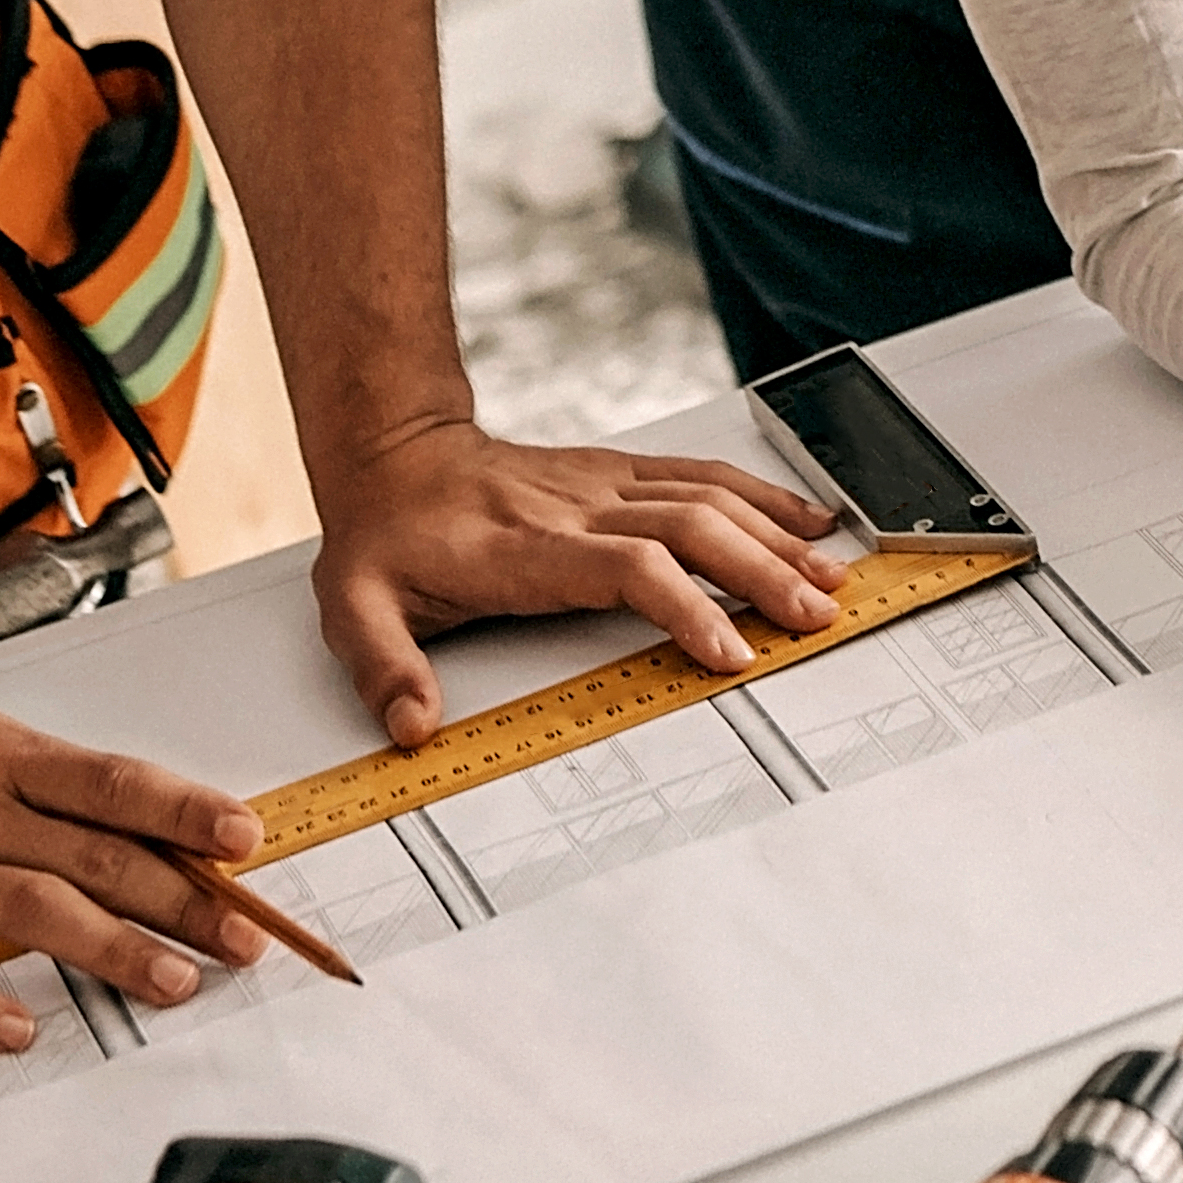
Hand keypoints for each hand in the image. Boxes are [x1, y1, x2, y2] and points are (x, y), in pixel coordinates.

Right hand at [0, 698, 270, 1051]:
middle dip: (178, 898)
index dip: (181, 813)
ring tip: (173, 981)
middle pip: (88, 855)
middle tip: (243, 938)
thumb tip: (150, 823)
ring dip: (108, 946)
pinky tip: (20, 1030)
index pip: (109, 784)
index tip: (245, 840)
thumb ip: (53, 785)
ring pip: (25, 909)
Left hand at [311, 423, 849, 746]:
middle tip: (813, 620)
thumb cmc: (385, 537)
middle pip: (691, 529)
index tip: (728, 652)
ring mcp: (605, 485)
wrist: (394, 455)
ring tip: (829, 581)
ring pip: (709, 498)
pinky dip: (764, 495)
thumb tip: (413, 727)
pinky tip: (809, 520)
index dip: (685, 605)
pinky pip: (703, 475)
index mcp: (527, 548)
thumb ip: (384, 669)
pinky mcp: (620, 472)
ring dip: (775, 538)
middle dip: (761, 573)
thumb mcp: (353, 609)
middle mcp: (578, 508)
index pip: (627, 568)